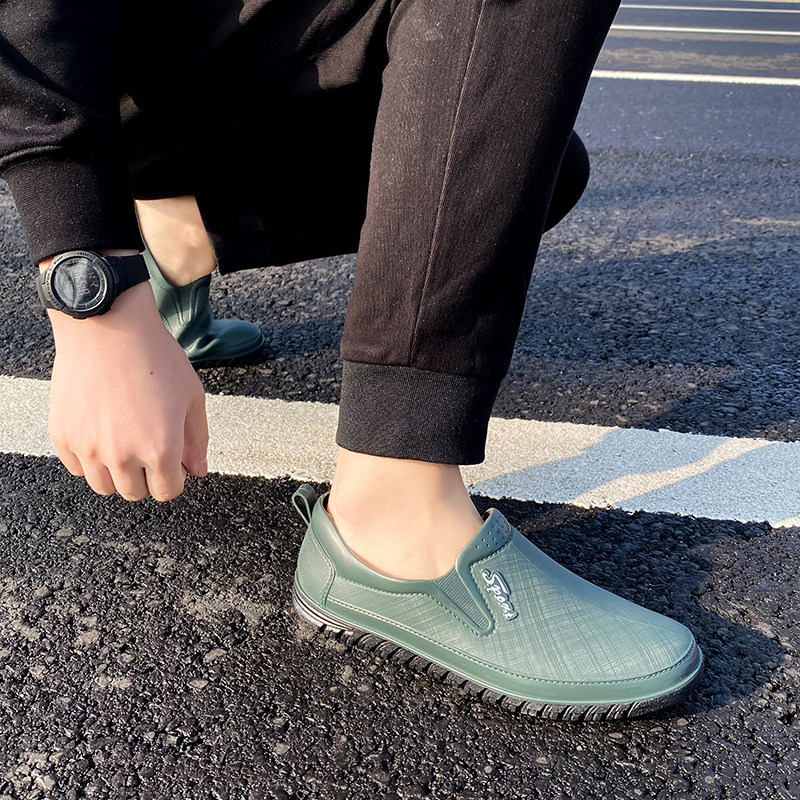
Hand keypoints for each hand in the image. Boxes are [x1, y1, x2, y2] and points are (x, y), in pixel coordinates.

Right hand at [46, 279, 208, 500]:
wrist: (108, 327)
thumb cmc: (155, 357)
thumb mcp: (191, 396)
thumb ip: (196, 439)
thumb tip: (197, 470)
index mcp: (160, 449)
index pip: (167, 492)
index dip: (173, 478)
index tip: (171, 461)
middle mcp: (122, 456)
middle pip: (135, 492)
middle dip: (147, 476)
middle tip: (148, 446)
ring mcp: (89, 448)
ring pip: (104, 487)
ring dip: (117, 473)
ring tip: (124, 442)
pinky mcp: (64, 436)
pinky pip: (77, 467)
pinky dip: (89, 459)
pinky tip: (101, 433)